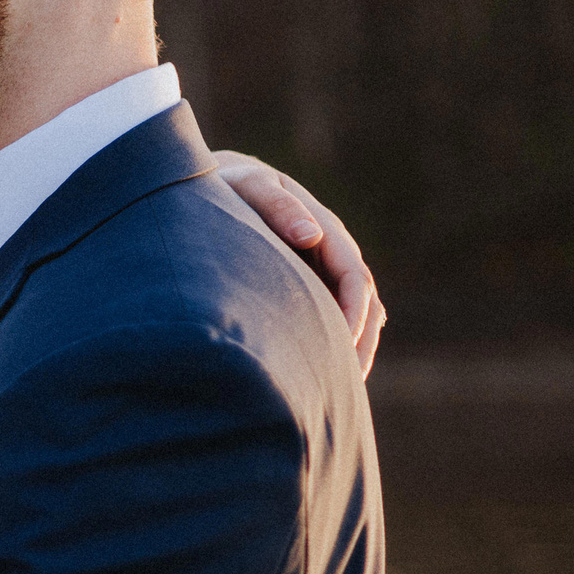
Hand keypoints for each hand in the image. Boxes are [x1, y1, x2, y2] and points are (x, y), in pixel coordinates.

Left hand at [212, 151, 385, 374]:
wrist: (211, 184)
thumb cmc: (225, 186)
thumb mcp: (247, 187)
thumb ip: (277, 206)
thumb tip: (312, 235)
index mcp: (322, 226)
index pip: (353, 275)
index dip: (353, 311)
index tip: (343, 346)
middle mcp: (329, 248)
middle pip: (362, 299)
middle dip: (360, 340)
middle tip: (350, 382)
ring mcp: (320, 266)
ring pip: (354, 311)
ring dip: (354, 347)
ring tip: (344, 389)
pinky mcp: (306, 282)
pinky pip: (332, 315)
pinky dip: (336, 343)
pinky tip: (329, 375)